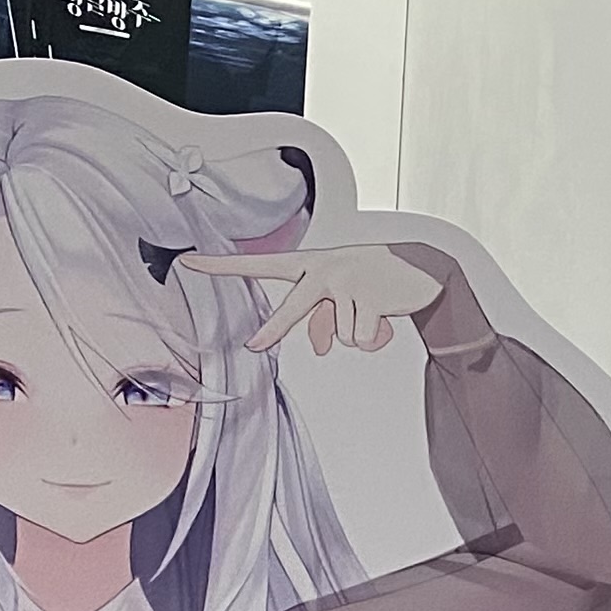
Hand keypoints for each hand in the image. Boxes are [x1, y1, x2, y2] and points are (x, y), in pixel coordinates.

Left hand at [180, 243, 445, 354]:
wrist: (422, 268)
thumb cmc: (372, 280)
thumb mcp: (343, 296)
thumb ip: (322, 319)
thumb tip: (317, 348)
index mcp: (309, 263)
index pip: (258, 264)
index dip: (221, 266)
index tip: (188, 262)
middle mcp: (324, 270)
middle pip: (293, 309)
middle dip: (273, 330)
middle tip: (252, 346)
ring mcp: (347, 283)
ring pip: (339, 335)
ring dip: (358, 332)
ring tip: (373, 311)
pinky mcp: (371, 298)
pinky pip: (361, 338)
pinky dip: (375, 336)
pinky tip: (385, 315)